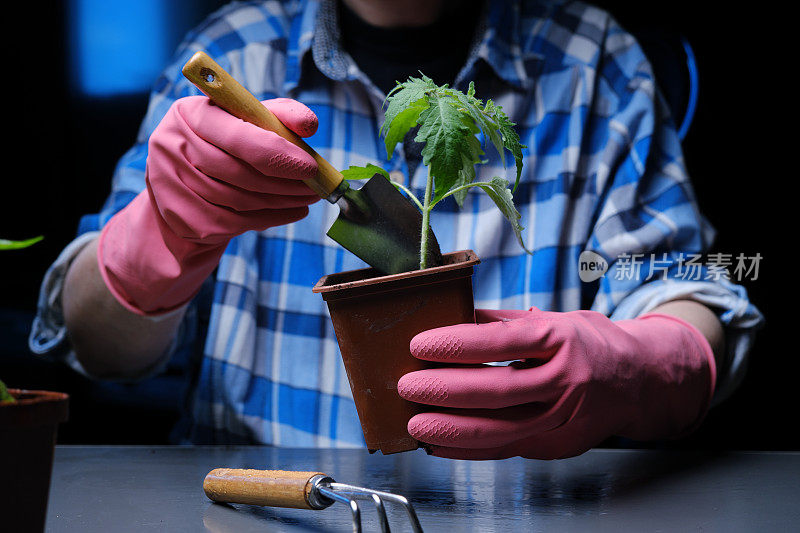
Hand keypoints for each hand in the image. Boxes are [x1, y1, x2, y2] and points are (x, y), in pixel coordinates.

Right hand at [98, 96, 319, 314]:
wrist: (183, 182)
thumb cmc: (223, 144)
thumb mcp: (246, 120)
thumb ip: (278, 115)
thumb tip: (309, 124)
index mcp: (191, 113)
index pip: (238, 137)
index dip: (279, 155)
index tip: (311, 167)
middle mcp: (173, 146)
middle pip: (238, 172)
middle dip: (284, 183)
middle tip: (315, 187)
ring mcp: (172, 184)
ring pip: (238, 200)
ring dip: (281, 202)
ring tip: (307, 198)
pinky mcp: (181, 215)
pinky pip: (234, 222)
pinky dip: (270, 218)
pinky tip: (291, 211)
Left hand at [398, 308, 715, 459]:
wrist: (641, 381)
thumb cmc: (591, 344)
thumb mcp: (554, 320)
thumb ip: (504, 322)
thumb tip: (454, 317)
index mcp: (562, 339)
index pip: (502, 342)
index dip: (456, 344)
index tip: (420, 344)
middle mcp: (566, 380)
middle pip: (497, 390)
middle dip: (444, 390)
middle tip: (407, 386)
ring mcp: (564, 418)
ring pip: (500, 429)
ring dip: (451, 429)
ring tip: (416, 423)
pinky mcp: (558, 444)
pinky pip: (507, 450)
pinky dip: (469, 450)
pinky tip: (440, 446)